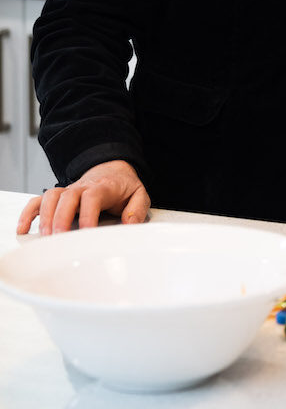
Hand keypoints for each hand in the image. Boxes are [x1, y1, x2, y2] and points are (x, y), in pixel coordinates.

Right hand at [16, 160, 150, 234]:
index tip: (87, 232)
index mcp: (104, 187)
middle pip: (67, 197)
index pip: (93, 197)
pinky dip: (28, 213)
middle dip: (61, 217)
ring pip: (51, 197)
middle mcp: (83, 187)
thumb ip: (137, 209)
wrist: (112, 170)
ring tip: (45, 236)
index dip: (88, 214)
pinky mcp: (58, 196)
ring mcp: (68, 191)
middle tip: (60, 238)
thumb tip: (130, 224)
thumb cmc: (123, 186)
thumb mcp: (139, 194)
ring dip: (45, 216)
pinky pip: (38, 201)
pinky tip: (24, 228)